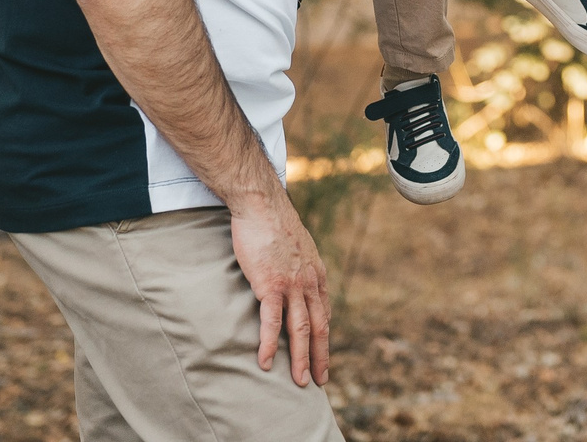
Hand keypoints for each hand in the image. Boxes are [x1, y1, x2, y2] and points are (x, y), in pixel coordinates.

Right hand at [230, 192, 329, 386]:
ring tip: (299, 382)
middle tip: (320, 381)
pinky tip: (266, 362)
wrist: (262, 204)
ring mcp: (291, 285)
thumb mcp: (297, 246)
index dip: (324, 338)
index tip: (323, 357)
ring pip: (299, 329)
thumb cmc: (273, 224)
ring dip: (300, 358)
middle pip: (318, 327)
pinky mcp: (270, 285)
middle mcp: (309, 283)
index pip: (324, 314)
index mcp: (316, 274)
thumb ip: (300, 265)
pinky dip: (270, 344)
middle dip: (320, 357)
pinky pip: (271, 321)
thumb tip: (296, 276)